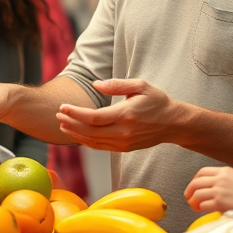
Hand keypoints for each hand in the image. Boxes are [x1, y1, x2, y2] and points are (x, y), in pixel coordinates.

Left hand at [56, 79, 191, 151]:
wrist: (173, 123)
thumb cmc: (157, 101)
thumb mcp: (140, 85)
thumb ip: (117, 84)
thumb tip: (96, 85)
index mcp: (125, 115)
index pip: (94, 117)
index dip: (75, 113)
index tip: (62, 107)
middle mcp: (123, 132)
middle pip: (89, 132)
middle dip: (71, 123)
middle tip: (58, 115)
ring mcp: (123, 143)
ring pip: (93, 141)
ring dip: (75, 133)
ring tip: (62, 124)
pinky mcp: (124, 148)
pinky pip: (100, 146)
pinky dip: (86, 141)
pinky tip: (77, 134)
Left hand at [185, 166, 232, 212]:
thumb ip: (225, 179)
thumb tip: (215, 186)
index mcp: (223, 171)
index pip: (202, 172)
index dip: (195, 179)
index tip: (194, 185)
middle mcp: (219, 179)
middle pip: (196, 183)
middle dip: (189, 190)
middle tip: (189, 197)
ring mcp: (218, 191)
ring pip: (197, 194)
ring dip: (194, 201)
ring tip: (195, 206)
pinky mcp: (220, 202)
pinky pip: (204, 205)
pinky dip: (201, 207)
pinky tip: (203, 209)